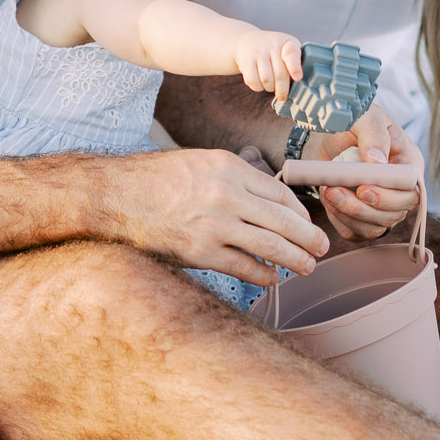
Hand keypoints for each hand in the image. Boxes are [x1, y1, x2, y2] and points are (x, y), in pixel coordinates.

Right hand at [105, 148, 326, 287]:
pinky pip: (245, 267)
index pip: (281, 192)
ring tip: (307, 267)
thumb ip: (235, 178)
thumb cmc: (158, 179)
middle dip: (309, 238)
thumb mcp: (202, 163)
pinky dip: (264, 275)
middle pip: (284, 220)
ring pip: (272, 246)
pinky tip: (273, 277)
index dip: (300, 212)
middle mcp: (227, 194)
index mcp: (229, 167)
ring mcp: (215, 225)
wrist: (117, 196)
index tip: (307, 223)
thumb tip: (268, 201)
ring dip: (296, 259)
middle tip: (322, 248)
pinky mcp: (201, 252)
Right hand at [234, 30, 303, 103]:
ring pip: (266, 80)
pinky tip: (261, 83)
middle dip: (282, 89)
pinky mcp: (246, 62)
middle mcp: (271, 46)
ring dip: (270, 88)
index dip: (295, 67)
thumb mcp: (288, 47)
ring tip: (271, 85)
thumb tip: (298, 81)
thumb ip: (296, 61)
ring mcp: (257, 53)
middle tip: (283, 95)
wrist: (248, 41)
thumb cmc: (274, 49)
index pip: (291, 54)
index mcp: (286, 43)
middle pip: (280, 75)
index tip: (297, 78)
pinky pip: (253, 81)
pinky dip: (258, 87)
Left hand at [315, 108, 423, 243]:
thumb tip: (377, 161)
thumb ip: (373, 135)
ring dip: (349, 215)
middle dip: (363, 208)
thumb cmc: (353, 121)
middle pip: (395, 214)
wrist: (329, 135)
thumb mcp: (365, 117)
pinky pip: (356, 232)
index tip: (363, 188)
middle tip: (334, 192)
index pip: (412, 191)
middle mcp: (400, 189)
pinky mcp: (363, 218)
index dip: (390, 195)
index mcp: (409, 164)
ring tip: (328, 191)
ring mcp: (383, 207)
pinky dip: (340, 221)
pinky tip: (329, 201)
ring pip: (375, 227)